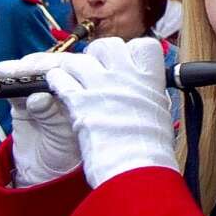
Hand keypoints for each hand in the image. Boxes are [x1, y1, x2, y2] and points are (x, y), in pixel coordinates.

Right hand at [0, 57, 79, 185]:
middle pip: (49, 67)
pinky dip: (1, 79)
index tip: (34, 69)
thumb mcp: (62, 139)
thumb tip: (37, 97)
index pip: (70, 71)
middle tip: (9, 71)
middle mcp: (67, 89)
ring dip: (12, 71)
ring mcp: (44, 93)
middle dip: (28, 67)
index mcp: (85, 95)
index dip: (50, 67)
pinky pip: (13, 86)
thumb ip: (51, 117)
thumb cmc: (65, 158)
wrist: (47, 175)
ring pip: (30, 73)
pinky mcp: (24, 100)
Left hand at [46, 38, 176, 187]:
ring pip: (79, 60)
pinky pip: (60, 78)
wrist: (134, 169)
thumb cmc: (149, 149)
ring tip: (71, 79)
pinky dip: (56, 80)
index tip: (124, 63)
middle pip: (107, 46)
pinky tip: (56, 86)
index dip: (130, 52)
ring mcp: (101, 86)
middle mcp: (126, 76)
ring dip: (72, 68)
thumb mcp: (160, 113)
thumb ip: (149, 93)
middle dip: (97, 54)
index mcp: (151, 78)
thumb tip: (145, 85)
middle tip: (93, 69)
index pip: (142, 46)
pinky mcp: (79, 100)